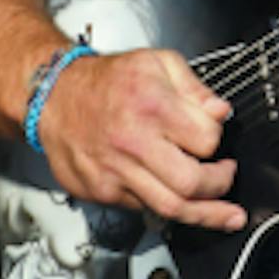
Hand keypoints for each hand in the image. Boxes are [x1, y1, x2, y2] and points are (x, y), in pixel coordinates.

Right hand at [35, 47, 245, 232]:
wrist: (53, 95)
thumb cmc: (106, 80)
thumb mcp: (157, 62)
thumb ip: (195, 87)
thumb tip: (220, 112)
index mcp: (151, 105)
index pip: (206, 140)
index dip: (217, 141)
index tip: (215, 139)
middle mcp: (131, 141)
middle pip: (191, 184)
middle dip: (219, 186)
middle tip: (225, 177)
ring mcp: (113, 171)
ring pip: (169, 208)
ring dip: (205, 215)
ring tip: (225, 215)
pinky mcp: (100, 191)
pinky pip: (143, 208)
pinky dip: (164, 206)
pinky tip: (175, 198)